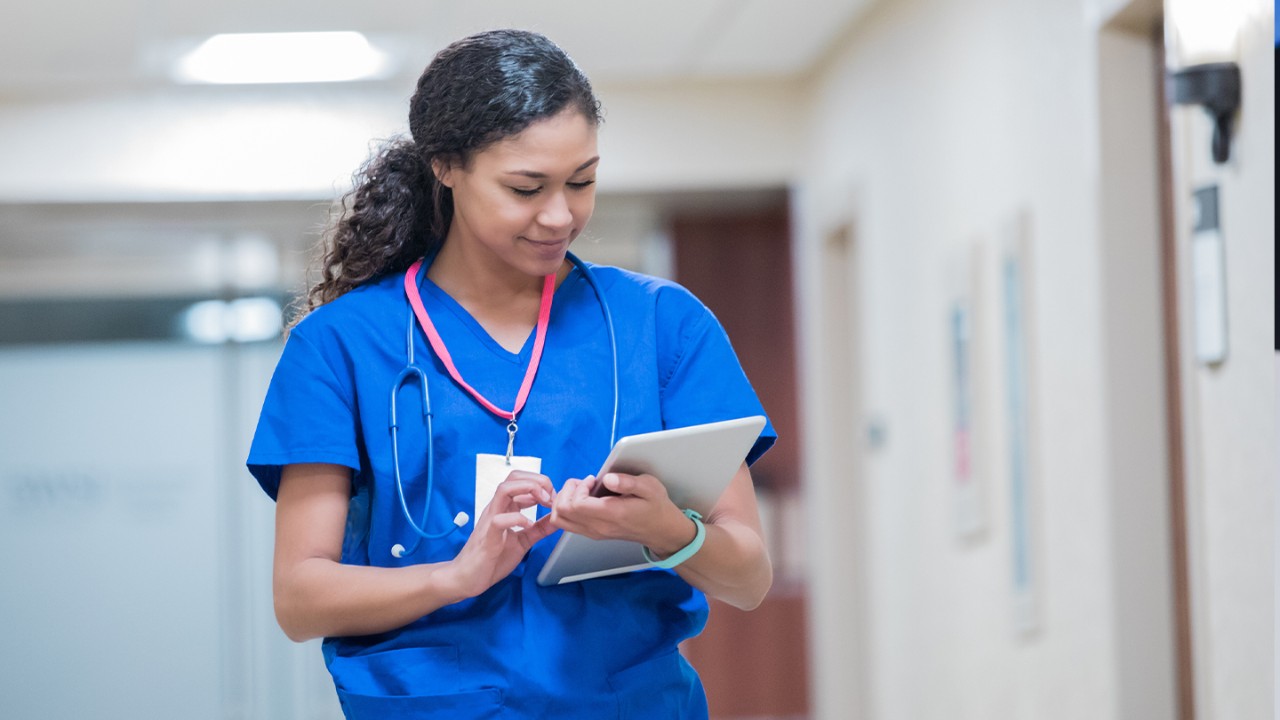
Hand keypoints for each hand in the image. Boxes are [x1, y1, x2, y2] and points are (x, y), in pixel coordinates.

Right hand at [445, 470, 555, 598]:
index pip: (521, 480)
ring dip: (528, 489)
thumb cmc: (491, 559)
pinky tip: (528, 526)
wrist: (467, 578)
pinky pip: (499, 519)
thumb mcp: (523, 541)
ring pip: (505, 489)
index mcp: (505, 508)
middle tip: (550, 497)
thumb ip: (539, 529)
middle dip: (537, 480)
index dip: (542, 484)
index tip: (554, 498)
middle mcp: (497, 508)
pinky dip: (518, 518)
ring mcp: (490, 519)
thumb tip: (557, 519)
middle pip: (514, 477)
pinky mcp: (488, 536)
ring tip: (543, 502)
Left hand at [549, 473, 696, 556]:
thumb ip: (628, 482)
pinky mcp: (593, 533)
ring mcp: (594, 532)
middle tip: (583, 483)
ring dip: (564, 501)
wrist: (661, 530)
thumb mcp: (650, 487)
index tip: (592, 480)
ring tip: (581, 490)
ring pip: (560, 520)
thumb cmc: (655, 507)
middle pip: (561, 513)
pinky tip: (583, 498)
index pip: (576, 505)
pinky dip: (567, 509)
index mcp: (611, 515)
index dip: (578, 488)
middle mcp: (599, 527)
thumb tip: (608, 479)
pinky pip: (567, 524)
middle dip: (566, 492)